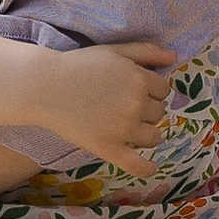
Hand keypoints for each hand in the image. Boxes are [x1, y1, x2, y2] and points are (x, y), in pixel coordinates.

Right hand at [38, 41, 175, 174]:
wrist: (44, 87)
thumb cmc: (78, 66)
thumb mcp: (114, 50)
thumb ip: (145, 51)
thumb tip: (173, 57)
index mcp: (139, 79)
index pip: (162, 90)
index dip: (150, 90)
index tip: (132, 91)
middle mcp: (136, 104)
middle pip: (159, 113)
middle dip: (146, 110)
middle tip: (122, 107)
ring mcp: (124, 128)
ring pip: (153, 136)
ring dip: (146, 133)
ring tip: (127, 128)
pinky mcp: (108, 148)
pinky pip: (136, 164)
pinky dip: (146, 168)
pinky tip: (151, 167)